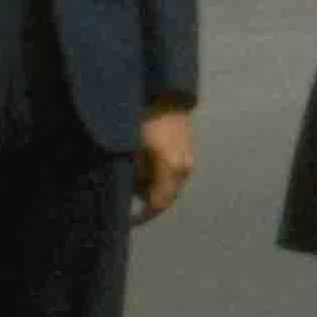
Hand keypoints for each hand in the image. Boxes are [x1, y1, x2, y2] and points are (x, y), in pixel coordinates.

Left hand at [132, 104, 196, 223]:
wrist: (166, 95)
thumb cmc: (145, 120)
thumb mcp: (132, 149)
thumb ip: (134, 175)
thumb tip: (133, 192)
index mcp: (170, 168)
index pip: (158, 204)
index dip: (143, 216)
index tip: (127, 220)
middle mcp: (183, 168)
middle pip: (166, 198)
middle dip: (147, 200)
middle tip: (127, 193)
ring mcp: (188, 159)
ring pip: (171, 186)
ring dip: (153, 187)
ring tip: (135, 173)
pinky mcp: (188, 152)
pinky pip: (175, 173)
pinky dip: (161, 176)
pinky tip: (147, 162)